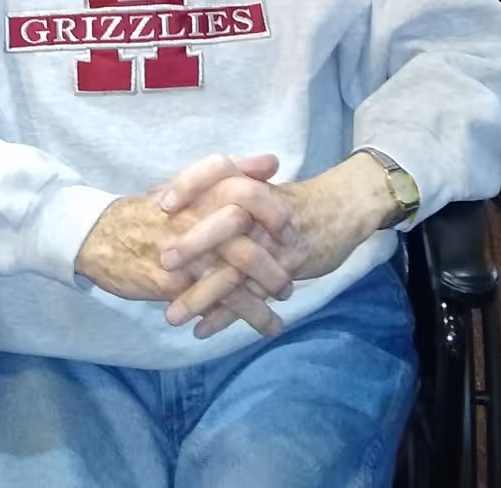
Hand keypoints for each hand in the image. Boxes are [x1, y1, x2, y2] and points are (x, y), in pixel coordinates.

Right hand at [76, 154, 294, 338]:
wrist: (98, 237)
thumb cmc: (150, 212)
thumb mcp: (187, 185)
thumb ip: (231, 172)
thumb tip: (273, 162)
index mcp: (200, 192)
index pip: (245, 192)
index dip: (273, 210)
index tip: (292, 228)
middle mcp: (192, 220)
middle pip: (244, 241)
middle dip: (273, 264)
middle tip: (293, 276)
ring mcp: (182, 254)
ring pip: (232, 278)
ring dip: (261, 298)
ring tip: (280, 311)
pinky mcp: (170, 284)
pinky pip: (211, 303)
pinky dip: (237, 316)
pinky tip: (260, 325)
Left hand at [157, 152, 392, 337]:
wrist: (341, 209)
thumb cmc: (289, 202)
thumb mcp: (256, 186)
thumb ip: (215, 191)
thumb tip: (159, 193)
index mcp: (250, 183)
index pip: (218, 170)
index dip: (190, 183)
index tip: (160, 203)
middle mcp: (263, 209)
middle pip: (228, 220)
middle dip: (195, 243)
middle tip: (163, 261)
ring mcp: (277, 240)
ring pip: (238, 268)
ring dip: (203, 293)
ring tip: (172, 316)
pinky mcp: (289, 266)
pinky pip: (254, 294)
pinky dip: (228, 315)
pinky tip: (202, 330)